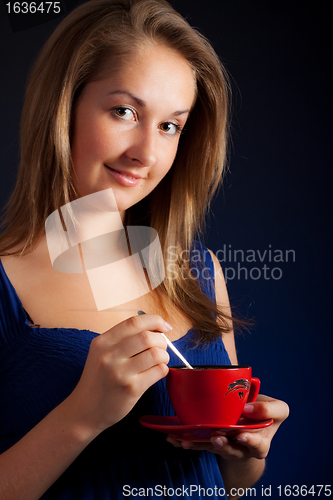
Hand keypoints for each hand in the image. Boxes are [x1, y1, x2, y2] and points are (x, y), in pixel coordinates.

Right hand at [64, 314, 169, 434]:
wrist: (83, 411)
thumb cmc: (98, 380)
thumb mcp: (101, 353)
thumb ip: (122, 339)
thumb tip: (156, 328)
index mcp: (102, 342)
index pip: (134, 322)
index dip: (155, 321)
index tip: (164, 327)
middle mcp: (109, 355)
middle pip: (147, 337)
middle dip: (162, 341)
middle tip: (161, 348)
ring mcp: (120, 373)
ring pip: (156, 354)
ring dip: (164, 356)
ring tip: (159, 361)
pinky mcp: (131, 389)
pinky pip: (158, 371)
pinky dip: (163, 369)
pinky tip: (156, 372)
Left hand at [166, 394, 288, 459]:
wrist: (253, 419)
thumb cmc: (264, 412)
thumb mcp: (277, 409)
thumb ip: (269, 408)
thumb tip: (248, 408)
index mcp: (261, 441)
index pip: (259, 446)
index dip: (250, 441)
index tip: (242, 434)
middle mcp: (243, 449)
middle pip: (233, 451)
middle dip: (224, 445)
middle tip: (216, 437)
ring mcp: (226, 447)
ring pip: (213, 449)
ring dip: (201, 444)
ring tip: (189, 439)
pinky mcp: (212, 443)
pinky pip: (200, 444)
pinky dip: (187, 442)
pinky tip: (175, 439)